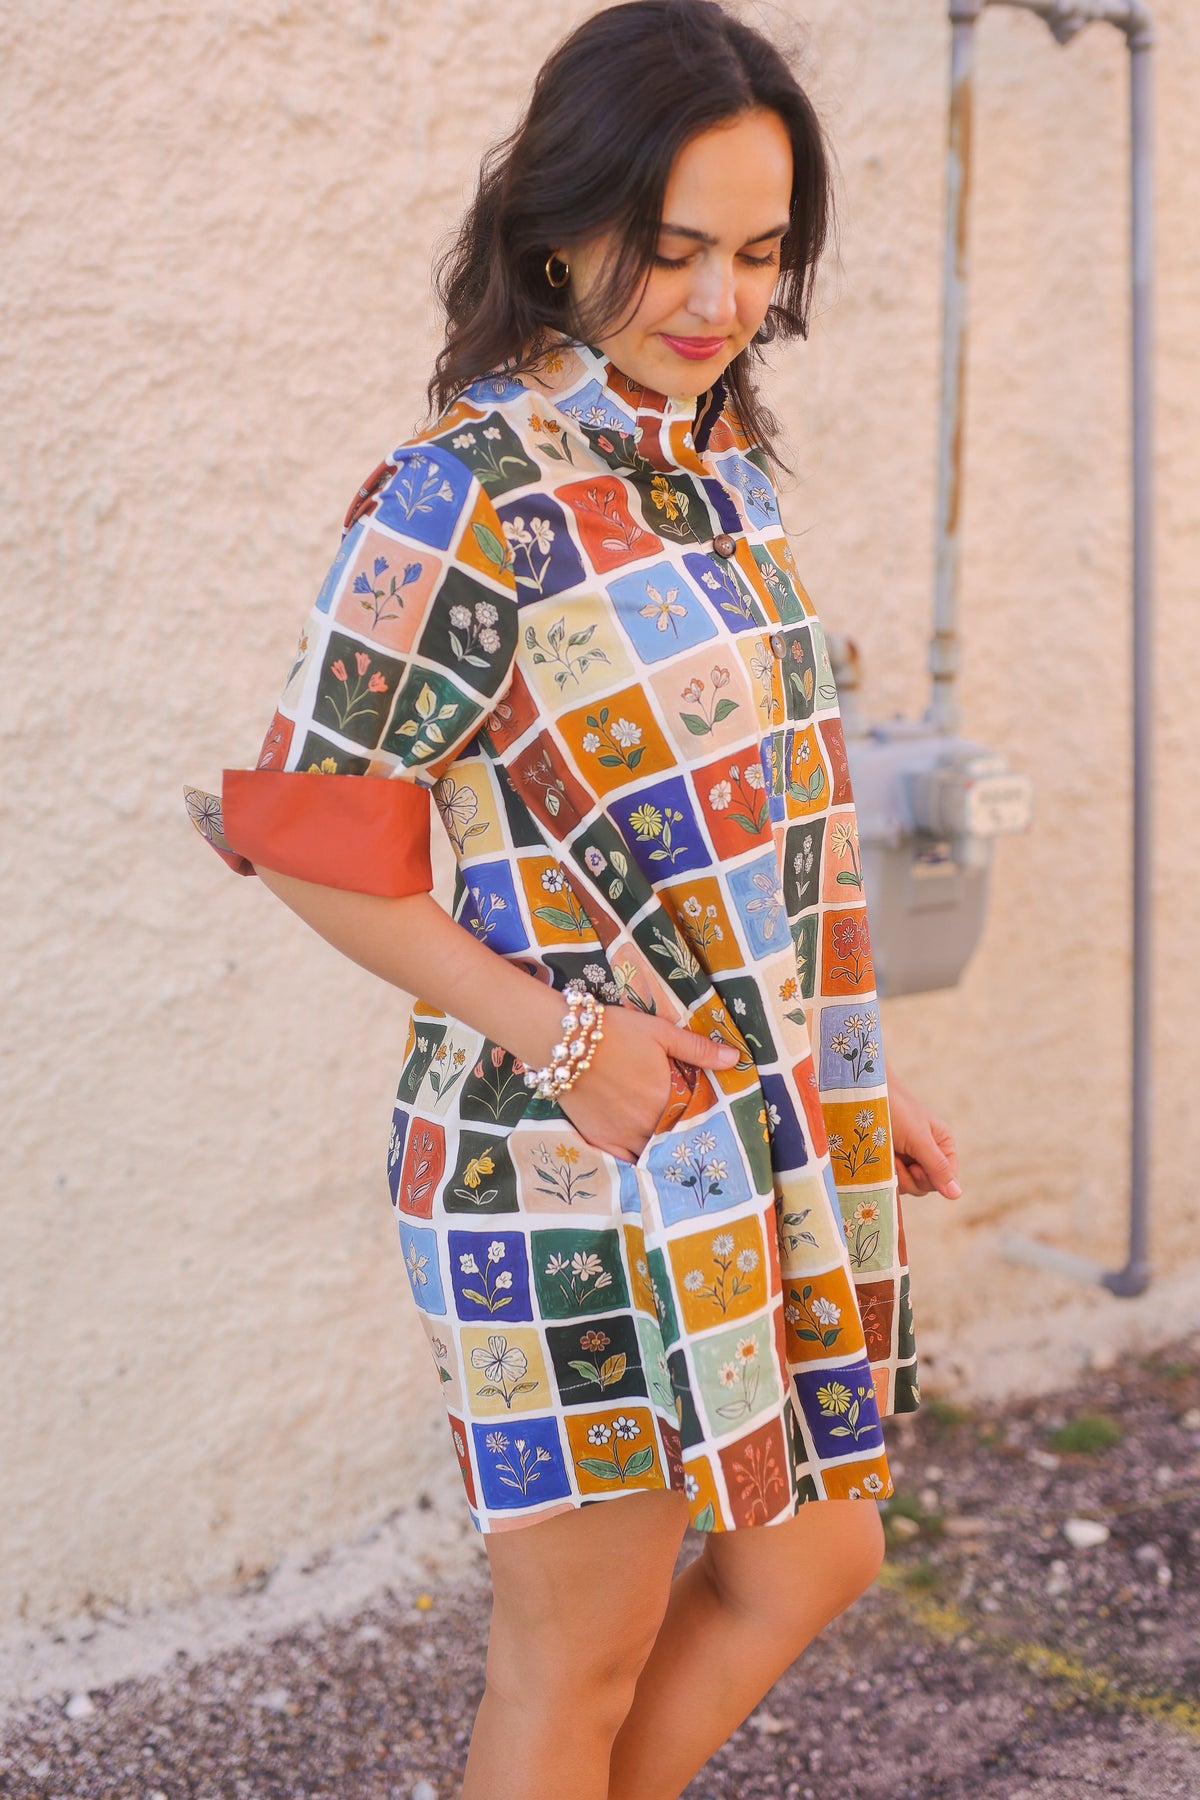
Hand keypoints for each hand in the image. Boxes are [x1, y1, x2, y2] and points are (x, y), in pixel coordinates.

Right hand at [557, 1005, 739, 1162]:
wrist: (563, 1041)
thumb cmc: (615, 1031)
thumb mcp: (660, 1032)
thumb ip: (698, 1050)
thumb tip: (736, 1059)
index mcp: (666, 1098)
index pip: (695, 1119)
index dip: (704, 1123)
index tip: (714, 1128)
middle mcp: (646, 1123)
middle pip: (674, 1140)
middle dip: (685, 1141)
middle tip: (698, 1146)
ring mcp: (621, 1135)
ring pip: (652, 1155)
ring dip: (664, 1154)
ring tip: (676, 1159)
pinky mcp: (599, 1139)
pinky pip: (623, 1162)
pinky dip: (636, 1165)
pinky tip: (646, 1168)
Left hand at [887, 1070, 960, 1199]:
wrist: (864, 1095)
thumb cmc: (895, 1110)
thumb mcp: (919, 1139)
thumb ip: (937, 1166)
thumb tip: (957, 1195)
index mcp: (942, 1144)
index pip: (947, 1178)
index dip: (932, 1179)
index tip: (915, 1167)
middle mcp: (927, 1153)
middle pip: (927, 1186)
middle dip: (910, 1177)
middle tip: (897, 1160)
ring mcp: (907, 1158)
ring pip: (908, 1186)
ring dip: (896, 1175)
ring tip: (887, 1155)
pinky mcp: (889, 1161)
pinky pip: (892, 1181)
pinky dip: (886, 1174)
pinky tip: (878, 1158)